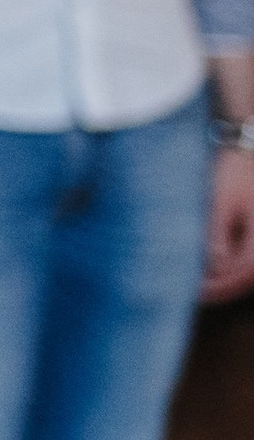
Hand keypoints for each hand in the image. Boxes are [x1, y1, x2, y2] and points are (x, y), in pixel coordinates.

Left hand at [206, 153, 253, 302]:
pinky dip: (228, 265)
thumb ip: (217, 233)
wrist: (248, 147)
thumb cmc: (235, 170)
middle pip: (246, 276)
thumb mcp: (221, 200)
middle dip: (220, 287)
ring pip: (246, 269)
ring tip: (196, 282)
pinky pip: (246, 256)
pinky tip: (208, 265)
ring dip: (224, 279)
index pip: (242, 273)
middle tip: (190, 292)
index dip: (219, 287)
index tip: (194, 292)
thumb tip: (215, 266)